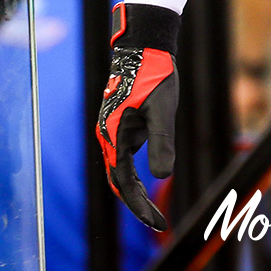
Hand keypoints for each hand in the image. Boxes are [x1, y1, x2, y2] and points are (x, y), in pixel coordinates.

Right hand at [98, 2, 178, 230]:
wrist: (143, 47)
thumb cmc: (154, 75)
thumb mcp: (162, 110)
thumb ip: (161, 142)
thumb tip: (162, 178)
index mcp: (114, 135)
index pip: (124, 182)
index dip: (139, 206)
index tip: (155, 223)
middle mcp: (108, 136)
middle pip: (119, 181)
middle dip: (137, 204)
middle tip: (158, 223)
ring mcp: (113, 131)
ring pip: (120, 171)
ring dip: (135, 192)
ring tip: (154, 212)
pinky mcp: (121, 125)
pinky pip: (125, 158)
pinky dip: (135, 175)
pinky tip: (149, 183)